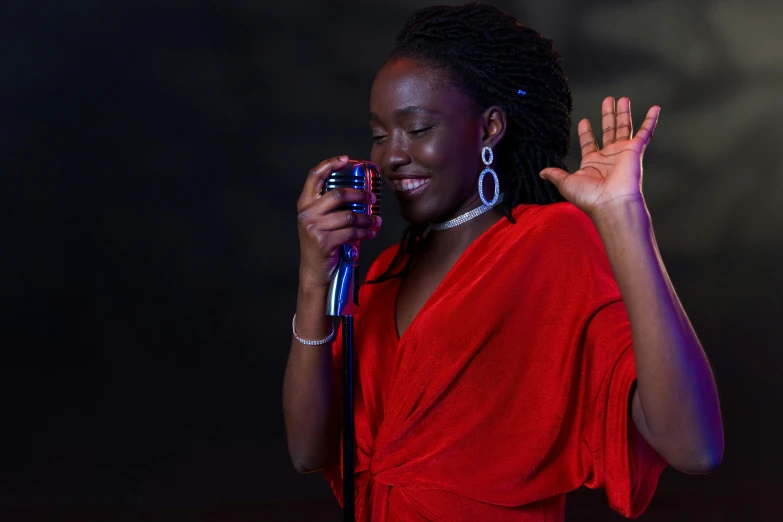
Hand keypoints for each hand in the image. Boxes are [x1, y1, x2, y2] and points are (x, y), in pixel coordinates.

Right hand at [296, 156, 381, 288]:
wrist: (314, 272)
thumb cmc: (321, 244)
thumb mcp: (318, 221)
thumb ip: (329, 206)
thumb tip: (358, 193)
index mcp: (305, 204)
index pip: (314, 176)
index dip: (330, 164)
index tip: (346, 159)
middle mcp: (307, 213)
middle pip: (338, 194)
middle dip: (360, 195)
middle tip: (373, 198)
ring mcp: (314, 227)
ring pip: (349, 215)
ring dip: (367, 218)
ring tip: (375, 220)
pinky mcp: (324, 241)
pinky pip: (351, 232)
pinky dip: (365, 232)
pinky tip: (370, 233)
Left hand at [539, 97, 660, 216]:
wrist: (610, 203)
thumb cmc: (588, 197)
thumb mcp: (566, 183)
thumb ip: (555, 174)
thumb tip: (542, 172)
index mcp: (592, 163)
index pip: (589, 143)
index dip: (586, 132)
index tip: (583, 121)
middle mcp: (608, 157)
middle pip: (608, 130)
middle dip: (607, 115)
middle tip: (607, 100)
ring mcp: (622, 152)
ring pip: (624, 127)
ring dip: (623, 113)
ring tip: (622, 98)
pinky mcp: (635, 151)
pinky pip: (645, 133)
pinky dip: (650, 121)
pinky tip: (654, 108)